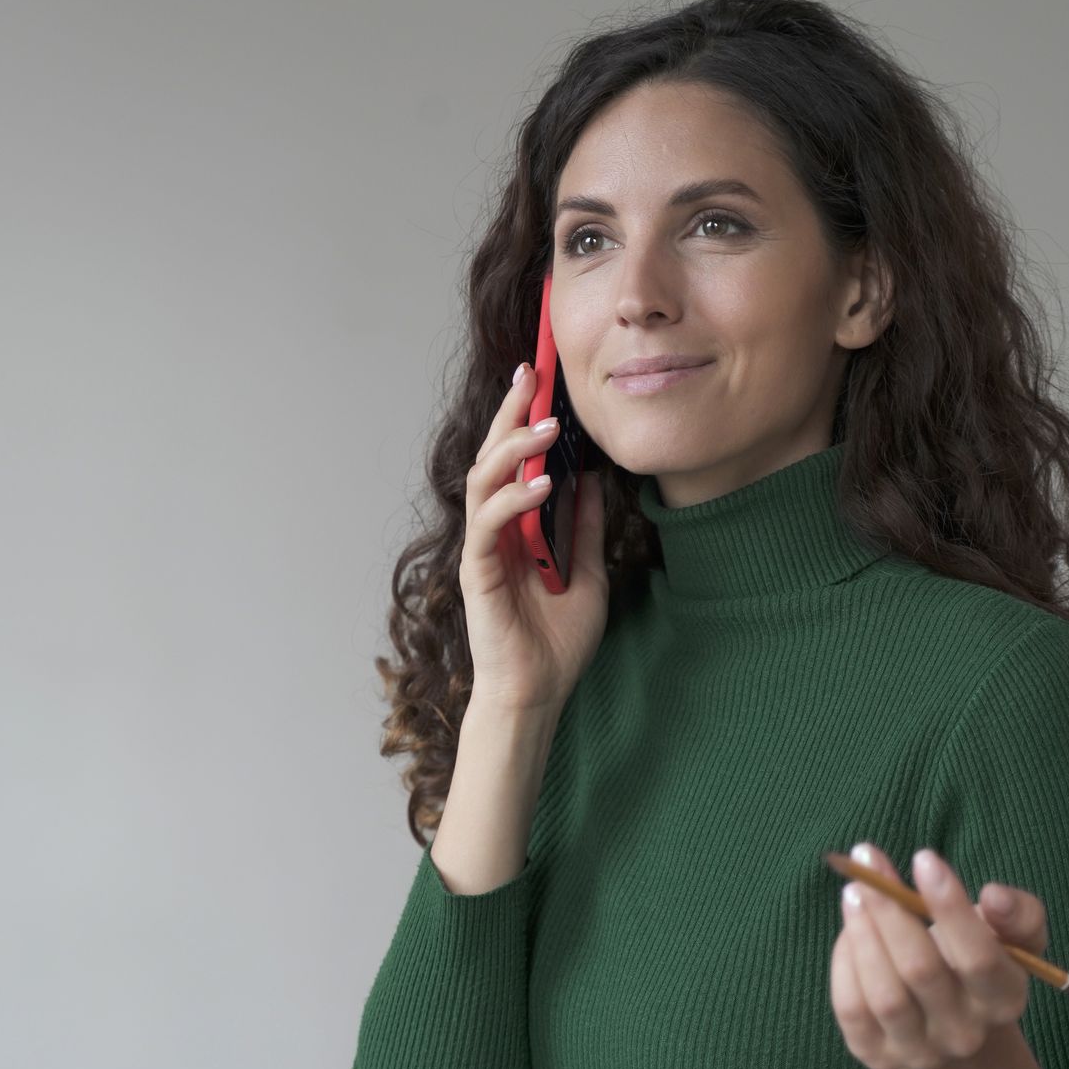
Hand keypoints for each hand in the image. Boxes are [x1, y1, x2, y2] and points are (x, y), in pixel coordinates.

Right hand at [457, 360, 608, 713]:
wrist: (538, 692)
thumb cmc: (556, 642)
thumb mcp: (589, 572)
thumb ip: (583, 526)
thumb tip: (590, 478)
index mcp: (517, 526)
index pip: (515, 461)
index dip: (522, 418)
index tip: (540, 378)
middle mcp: (494, 530)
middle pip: (492, 458)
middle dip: (509, 414)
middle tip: (530, 375)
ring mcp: (483, 549)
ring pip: (483, 482)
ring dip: (513, 451)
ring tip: (546, 428)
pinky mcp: (477, 573)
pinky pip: (488, 526)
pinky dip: (512, 502)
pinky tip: (542, 486)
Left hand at [829, 841, 1049, 1068]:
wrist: (950, 1021)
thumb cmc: (980, 957)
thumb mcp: (1012, 935)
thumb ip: (1018, 912)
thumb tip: (995, 896)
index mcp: (1003, 999)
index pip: (979, 958)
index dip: (950, 907)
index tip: (924, 857)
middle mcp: (963, 1033)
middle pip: (921, 971)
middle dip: (890, 908)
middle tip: (868, 859)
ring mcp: (919, 1050)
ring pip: (884, 994)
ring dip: (863, 933)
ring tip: (854, 891)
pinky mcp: (876, 1055)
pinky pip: (851, 1008)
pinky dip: (844, 963)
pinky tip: (850, 930)